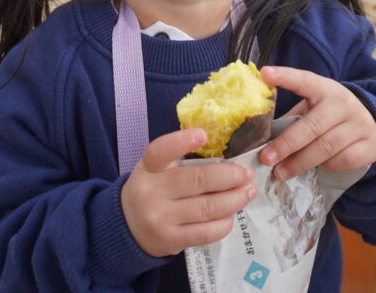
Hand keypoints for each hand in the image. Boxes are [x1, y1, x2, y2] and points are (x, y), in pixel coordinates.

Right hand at [121, 128, 256, 256]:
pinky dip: (225, 222)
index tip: (203, 134)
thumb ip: (181, 161)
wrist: (127, 226)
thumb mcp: (155, 169)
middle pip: (198, 181)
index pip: (161, 151)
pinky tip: (232, 214)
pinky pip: (206, 232)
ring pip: (208, 208)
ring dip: (235, 199)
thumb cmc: (152, 189)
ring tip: (248, 192)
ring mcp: (161, 219)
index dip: (181, 142)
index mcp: (148, 167)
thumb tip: (227, 159)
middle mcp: (152, 192)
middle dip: (230, 176)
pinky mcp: (171, 240)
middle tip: (246, 173)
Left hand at [258, 66, 375, 180]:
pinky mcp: (371, 144)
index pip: (304, 80)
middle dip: (286, 144)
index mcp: (324, 89)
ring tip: (281, 173)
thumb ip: (292, 119)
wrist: (369, 125)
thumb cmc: (328, 118)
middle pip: (312, 125)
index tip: (265, 74)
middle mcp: (344, 102)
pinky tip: (316, 168)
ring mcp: (360, 123)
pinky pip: (343, 160)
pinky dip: (326, 167)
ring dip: (300, 162)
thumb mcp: (312, 109)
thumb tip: (262, 140)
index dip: (285, 77)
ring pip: (326, 147)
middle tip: (266, 159)